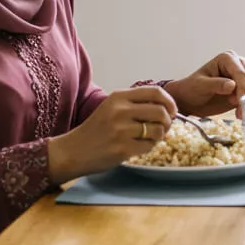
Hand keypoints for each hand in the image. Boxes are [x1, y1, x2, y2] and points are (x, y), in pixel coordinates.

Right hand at [48, 86, 176, 183]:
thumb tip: (167, 108)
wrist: (72, 151)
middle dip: (168, 122)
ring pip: (158, 130)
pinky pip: (149, 146)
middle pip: (161, 111)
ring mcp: (121, 130)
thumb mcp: (112, 108)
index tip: (172, 111)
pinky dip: (149, 148)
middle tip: (163, 129)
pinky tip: (138, 147)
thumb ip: (135, 104)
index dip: (169, 102)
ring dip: (159, 136)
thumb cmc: (95, 131)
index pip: (156, 92)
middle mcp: (120, 110)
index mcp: (118, 97)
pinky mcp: (123, 148)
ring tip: (148, 138)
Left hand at [167, 50, 244, 115]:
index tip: (237, 103)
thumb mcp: (200, 86)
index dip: (242, 88)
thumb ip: (216, 84)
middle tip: (240, 112)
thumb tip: (232, 85)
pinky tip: (243, 113)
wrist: (190, 100)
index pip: (241, 73)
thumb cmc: (192, 89)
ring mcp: (244, 76)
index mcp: (227, 58)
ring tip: (240, 114)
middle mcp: (239, 64)